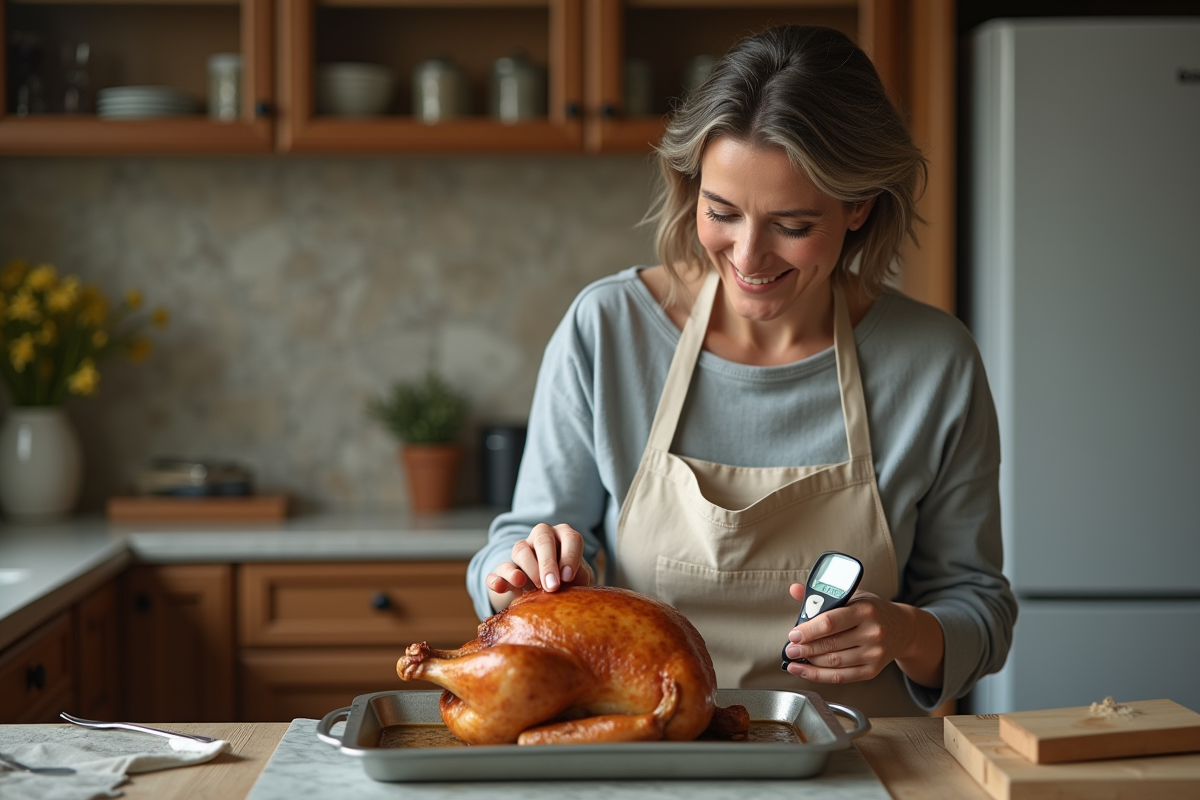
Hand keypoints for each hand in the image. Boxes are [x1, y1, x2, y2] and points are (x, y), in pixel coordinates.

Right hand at [486, 523, 594, 600]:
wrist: (548, 596)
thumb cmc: (570, 583)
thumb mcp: (579, 580)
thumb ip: (579, 578)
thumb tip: (571, 581)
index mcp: (564, 537)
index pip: (570, 537)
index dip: (570, 556)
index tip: (568, 577)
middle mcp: (542, 538)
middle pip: (543, 538)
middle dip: (548, 562)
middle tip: (552, 586)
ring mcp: (522, 551)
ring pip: (520, 549)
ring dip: (528, 568)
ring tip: (534, 587)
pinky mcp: (505, 569)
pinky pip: (498, 568)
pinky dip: (497, 578)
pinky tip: (501, 587)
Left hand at [781, 586, 944, 687]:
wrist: (903, 629)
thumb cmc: (873, 610)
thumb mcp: (853, 595)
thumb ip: (823, 594)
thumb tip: (795, 589)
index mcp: (865, 610)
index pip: (831, 622)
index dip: (809, 630)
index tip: (793, 634)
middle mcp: (872, 632)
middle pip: (831, 644)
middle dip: (805, 648)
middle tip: (789, 649)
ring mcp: (874, 654)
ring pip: (834, 662)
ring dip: (810, 663)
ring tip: (794, 660)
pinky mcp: (873, 670)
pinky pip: (842, 677)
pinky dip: (819, 676)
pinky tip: (805, 671)